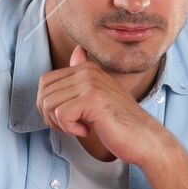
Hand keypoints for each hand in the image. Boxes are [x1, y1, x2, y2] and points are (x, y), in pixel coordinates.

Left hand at [37, 47, 163, 166]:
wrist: (143, 137)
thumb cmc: (120, 121)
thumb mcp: (99, 93)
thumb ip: (84, 74)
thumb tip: (77, 51)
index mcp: (87, 68)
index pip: (45, 82)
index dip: (48, 105)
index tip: (66, 117)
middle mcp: (88, 71)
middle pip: (43, 94)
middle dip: (51, 116)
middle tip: (71, 125)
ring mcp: (91, 84)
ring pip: (49, 105)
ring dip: (60, 124)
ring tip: (80, 127)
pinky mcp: (93, 100)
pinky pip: (61, 115)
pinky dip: (70, 129)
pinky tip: (86, 131)